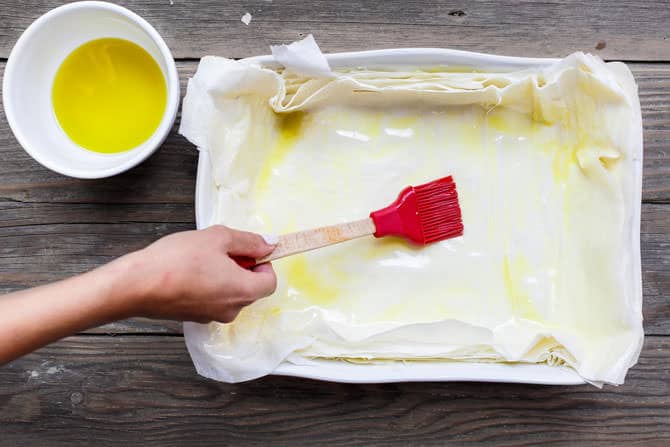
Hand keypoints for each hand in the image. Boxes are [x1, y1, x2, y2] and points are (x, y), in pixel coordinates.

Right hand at [121, 225, 276, 322]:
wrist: (136, 285)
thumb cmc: (177, 260)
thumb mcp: (218, 238)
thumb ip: (249, 241)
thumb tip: (269, 244)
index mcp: (243, 292)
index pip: (270, 282)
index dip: (263, 263)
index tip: (247, 250)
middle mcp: (231, 310)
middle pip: (250, 288)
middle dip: (242, 267)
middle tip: (220, 249)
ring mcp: (211, 316)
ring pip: (229, 293)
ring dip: (223, 275)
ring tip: (200, 258)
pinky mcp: (193, 317)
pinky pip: (211, 299)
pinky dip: (207, 285)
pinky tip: (188, 270)